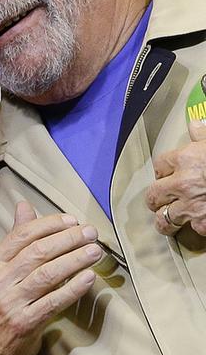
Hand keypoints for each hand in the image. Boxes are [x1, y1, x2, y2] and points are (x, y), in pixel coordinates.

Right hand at [0, 201, 100, 354]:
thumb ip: (14, 240)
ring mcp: (11, 302)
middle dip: (67, 239)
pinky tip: (89, 278)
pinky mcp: (25, 323)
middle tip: (90, 233)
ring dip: (74, 260)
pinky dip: (73, 288)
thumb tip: (24, 205)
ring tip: (94, 251)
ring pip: (47, 274)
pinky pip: (53, 302)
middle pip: (37, 252)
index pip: (21, 235)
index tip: (71, 220)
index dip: (48, 225)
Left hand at [147, 119, 205, 235]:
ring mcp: (192, 205)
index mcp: (185, 160)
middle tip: (158, 200)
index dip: (162, 170)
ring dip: (164, 220)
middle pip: (153, 194)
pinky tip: (199, 225)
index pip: (159, 165)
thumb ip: (203, 135)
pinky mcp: (204, 223)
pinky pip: (193, 229)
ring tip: (165, 222)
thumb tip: (195, 125)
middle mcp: (182, 183)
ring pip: (164, 218)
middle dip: (155, 198)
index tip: (164, 174)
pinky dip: (197, 228)